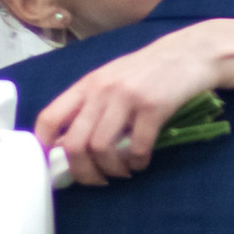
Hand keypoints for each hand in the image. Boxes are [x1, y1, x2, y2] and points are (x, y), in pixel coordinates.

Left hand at [37, 32, 226, 184]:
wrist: (189, 53)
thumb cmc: (147, 71)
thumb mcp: (110, 81)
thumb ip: (89, 107)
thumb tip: (66, 145)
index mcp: (86, 85)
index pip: (49, 118)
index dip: (44, 146)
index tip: (54, 164)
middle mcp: (101, 90)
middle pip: (74, 144)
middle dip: (82, 172)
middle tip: (96, 179)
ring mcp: (126, 98)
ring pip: (101, 149)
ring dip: (111, 170)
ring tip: (122, 172)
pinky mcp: (153, 107)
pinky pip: (137, 148)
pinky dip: (137, 163)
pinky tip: (141, 162)